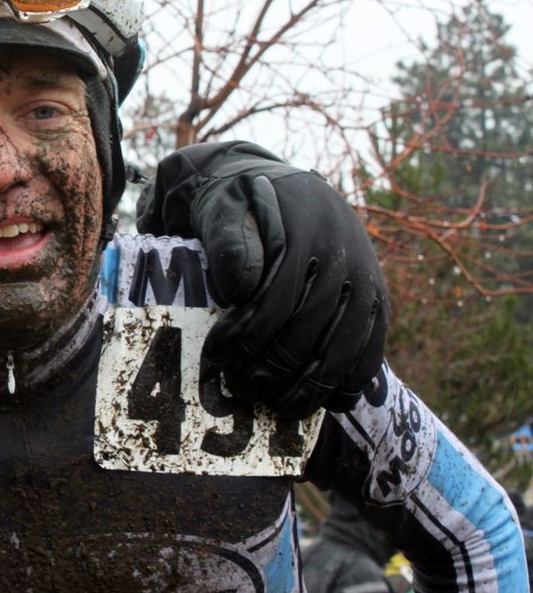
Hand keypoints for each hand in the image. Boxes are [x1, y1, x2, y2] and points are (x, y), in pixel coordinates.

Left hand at [136, 141, 387, 416]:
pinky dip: (351, 379)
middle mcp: (343, 251)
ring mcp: (365, 276)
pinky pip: (373, 346)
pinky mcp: (375, 297)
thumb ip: (228, 241)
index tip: (217, 357)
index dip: (246, 335)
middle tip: (240, 389)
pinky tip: (326, 403)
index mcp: (303, 227)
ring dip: (311, 384)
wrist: (277, 186)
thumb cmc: (238, 203)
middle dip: (272, 366)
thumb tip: (242, 289)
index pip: (276, 296)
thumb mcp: (222, 207)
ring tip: (277, 405)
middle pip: (311, 326)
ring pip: (346, 343)